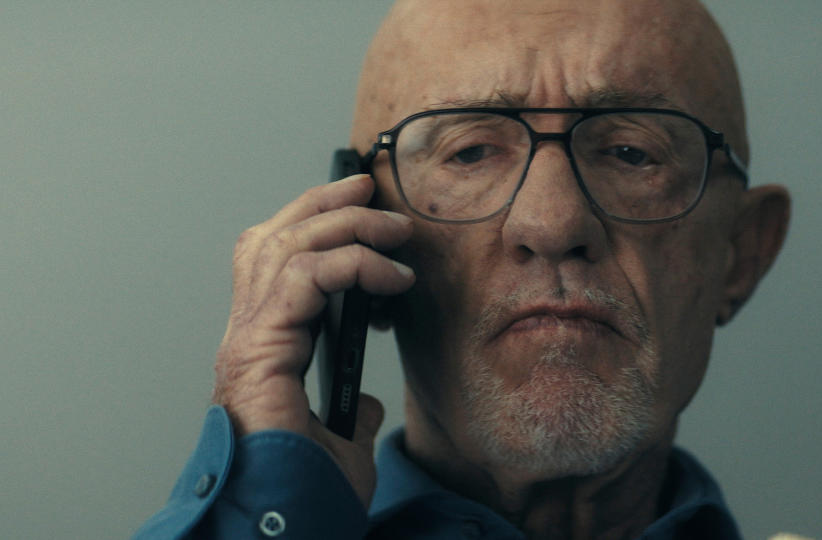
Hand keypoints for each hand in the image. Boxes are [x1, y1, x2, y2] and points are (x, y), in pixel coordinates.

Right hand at [212, 174, 414, 506]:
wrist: (285, 519)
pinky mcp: (261, 348)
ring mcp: (248, 339)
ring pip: (287, 245)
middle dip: (325, 202)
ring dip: (346, 224)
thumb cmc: (305, 487)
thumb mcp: (341, 439)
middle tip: (370, 187)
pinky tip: (391, 276)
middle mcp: (247, 335)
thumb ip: (347, 410)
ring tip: (395, 228)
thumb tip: (363, 400)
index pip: (273, 259)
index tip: (362, 204)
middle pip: (274, 237)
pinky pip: (306, 277)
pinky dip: (353, 263)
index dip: (313, 222)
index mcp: (262, 347)